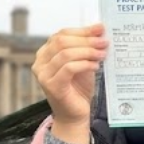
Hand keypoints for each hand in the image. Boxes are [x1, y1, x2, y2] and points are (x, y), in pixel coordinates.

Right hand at [33, 24, 106, 143]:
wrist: (75, 114)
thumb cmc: (78, 88)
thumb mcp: (83, 62)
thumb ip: (87, 46)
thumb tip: (100, 28)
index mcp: (45, 53)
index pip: (61, 34)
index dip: (82, 30)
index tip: (100, 29)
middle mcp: (40, 62)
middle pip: (62, 41)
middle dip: (86, 40)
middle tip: (104, 42)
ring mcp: (43, 75)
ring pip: (65, 54)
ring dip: (87, 52)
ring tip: (102, 54)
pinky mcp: (51, 86)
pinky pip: (68, 68)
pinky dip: (84, 64)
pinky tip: (95, 67)